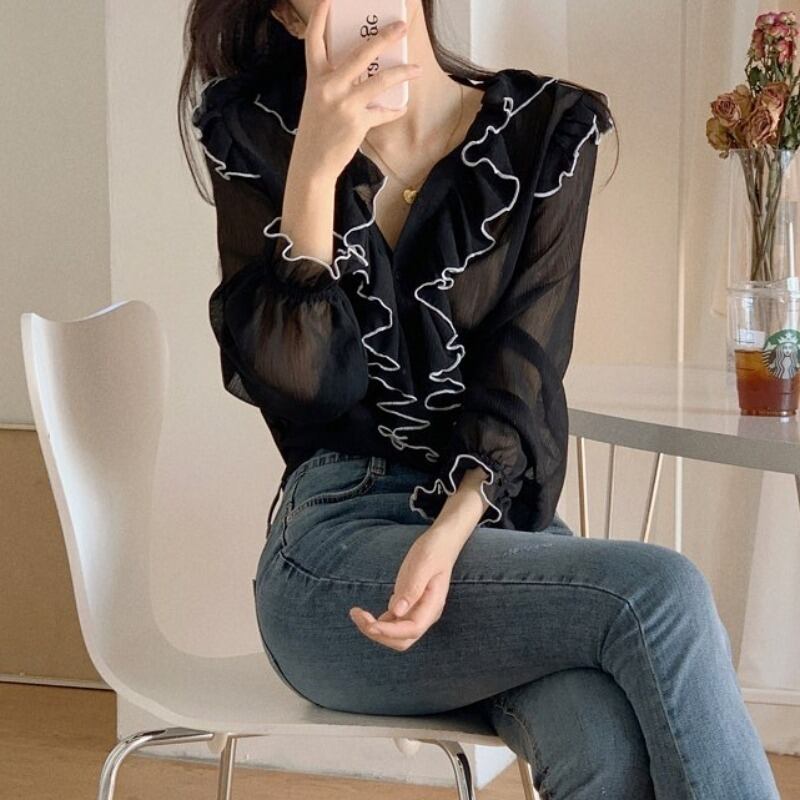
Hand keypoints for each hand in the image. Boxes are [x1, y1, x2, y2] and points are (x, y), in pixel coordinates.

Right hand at [296, 0, 422, 176]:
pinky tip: (401, 107)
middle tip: (400, 27)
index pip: (314, 41)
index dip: (321, 17)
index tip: (330, 0)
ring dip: (402, 73)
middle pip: (360, 53)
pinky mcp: (358, 122)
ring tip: (416, 69)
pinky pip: (383, 112)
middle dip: (383, 37)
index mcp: (316, 78)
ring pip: (379, 80)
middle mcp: (329, 86)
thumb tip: (362, 72)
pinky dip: (394, 110)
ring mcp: (344, 104)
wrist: (312, 163)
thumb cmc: (316, 131)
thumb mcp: (318, 101)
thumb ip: (335, 83)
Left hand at [348, 527, 457, 650]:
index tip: (370, 624)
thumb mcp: (424, 564)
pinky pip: (391, 622)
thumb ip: (412, 588)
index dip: (390, 631)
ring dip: (374, 629)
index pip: (412, 629)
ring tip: (356, 613)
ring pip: (394, 633)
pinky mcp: (407, 605)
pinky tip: (364, 612)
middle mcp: (425, 614)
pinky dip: (376, 622)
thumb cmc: (434, 550)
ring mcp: (416, 611)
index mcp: (432, 606)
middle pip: (402, 640)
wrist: (442, 543)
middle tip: (358, 616)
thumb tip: (397, 612)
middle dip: (379, 634)